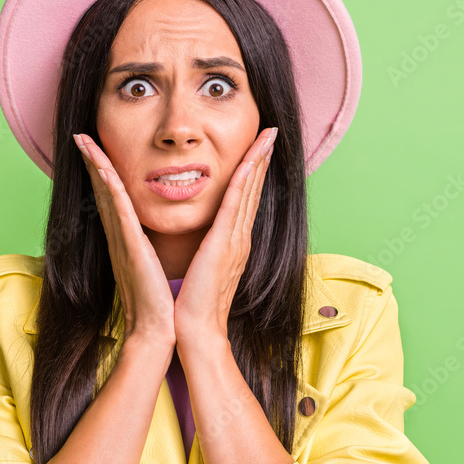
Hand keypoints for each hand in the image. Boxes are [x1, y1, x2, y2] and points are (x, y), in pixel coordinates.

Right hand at [73, 133, 175, 353]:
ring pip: (106, 195)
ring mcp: (122, 241)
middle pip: (102, 190)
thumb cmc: (158, 301)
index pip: (112, 197)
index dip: (102, 171)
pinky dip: (110, 190)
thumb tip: (146, 238)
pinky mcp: (130, 249)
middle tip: (80, 135)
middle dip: (92, 161)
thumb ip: (144, 248)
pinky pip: (119, 213)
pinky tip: (105, 171)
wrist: (156, 330)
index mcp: (126, 239)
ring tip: (84, 141)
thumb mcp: (150, 266)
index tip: (95, 148)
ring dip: (96, 166)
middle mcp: (119, 236)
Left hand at [174, 127, 276, 348]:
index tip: (258, 148)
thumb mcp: (203, 269)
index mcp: (233, 244)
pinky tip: (249, 161)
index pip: (246, 200)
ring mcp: (235, 241)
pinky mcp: (224, 245)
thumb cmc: (193, 305)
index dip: (253, 172)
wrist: (194, 331)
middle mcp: (239, 239)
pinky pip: (236, 206)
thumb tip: (205, 239)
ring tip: (266, 136)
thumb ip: (207, 250)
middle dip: (262, 159)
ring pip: (249, 192)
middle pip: (254, 190)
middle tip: (270, 132)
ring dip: (258, 161)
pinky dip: (244, 181)